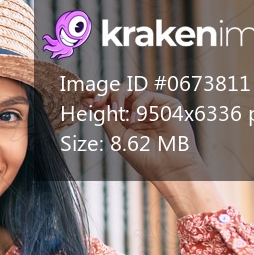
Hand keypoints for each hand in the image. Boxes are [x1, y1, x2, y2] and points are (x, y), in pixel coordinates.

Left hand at [84, 86, 226, 216]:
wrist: (168, 166)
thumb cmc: (144, 157)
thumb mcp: (118, 137)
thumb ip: (106, 119)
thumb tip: (90, 103)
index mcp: (125, 121)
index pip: (109, 104)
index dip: (97, 99)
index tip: (85, 99)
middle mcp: (137, 112)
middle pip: (117, 92)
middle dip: (104, 93)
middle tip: (97, 101)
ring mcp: (152, 107)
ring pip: (130, 88)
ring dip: (118, 96)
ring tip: (116, 111)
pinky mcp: (166, 104)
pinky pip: (146, 95)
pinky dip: (137, 104)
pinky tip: (135, 119)